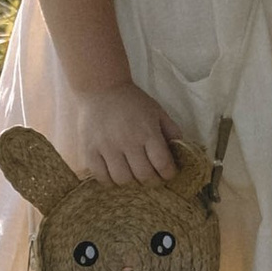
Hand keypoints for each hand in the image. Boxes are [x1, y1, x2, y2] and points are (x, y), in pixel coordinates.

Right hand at [61, 81, 180, 183]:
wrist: (100, 88)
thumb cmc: (132, 101)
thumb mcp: (157, 111)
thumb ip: (171, 131)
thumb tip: (181, 152)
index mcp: (147, 131)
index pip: (162, 164)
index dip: (168, 174)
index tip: (168, 174)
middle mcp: (128, 141)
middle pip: (143, 175)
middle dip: (152, 181)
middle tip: (152, 177)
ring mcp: (107, 147)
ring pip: (122, 180)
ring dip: (131, 182)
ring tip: (133, 175)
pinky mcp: (90, 151)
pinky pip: (102, 177)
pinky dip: (111, 181)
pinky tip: (115, 174)